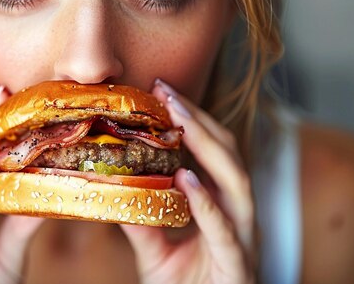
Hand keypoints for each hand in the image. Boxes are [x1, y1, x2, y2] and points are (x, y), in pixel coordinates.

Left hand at [120, 79, 255, 283]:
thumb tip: (110, 188)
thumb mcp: (156, 251)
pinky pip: (225, 228)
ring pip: (236, 182)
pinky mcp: (238, 264)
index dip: (193, 119)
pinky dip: (206, 201)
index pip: (213, 152)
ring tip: (179, 119)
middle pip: (228, 155)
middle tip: (167, 90)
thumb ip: (140, 221)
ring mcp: (243, 238)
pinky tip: (187, 179)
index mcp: (222, 206)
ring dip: (208, 146)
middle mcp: (238, 215)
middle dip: (200, 119)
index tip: (162, 91)